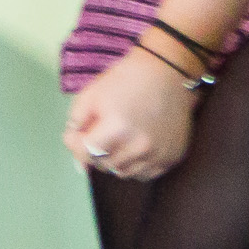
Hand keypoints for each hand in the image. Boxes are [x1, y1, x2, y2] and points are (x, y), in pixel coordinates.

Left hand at [64, 46, 199, 179]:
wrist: (167, 73)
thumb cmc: (125, 80)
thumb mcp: (90, 94)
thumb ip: (76, 126)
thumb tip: (78, 162)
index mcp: (117, 128)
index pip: (86, 153)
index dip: (76, 145)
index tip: (79, 134)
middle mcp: (139, 146)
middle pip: (103, 165)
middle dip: (95, 151)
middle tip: (100, 132)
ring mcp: (158, 154)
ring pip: (123, 173)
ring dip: (114, 159)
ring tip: (118, 138)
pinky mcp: (172, 158)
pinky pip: (145, 174)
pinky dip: (135, 165)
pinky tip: (134, 146)